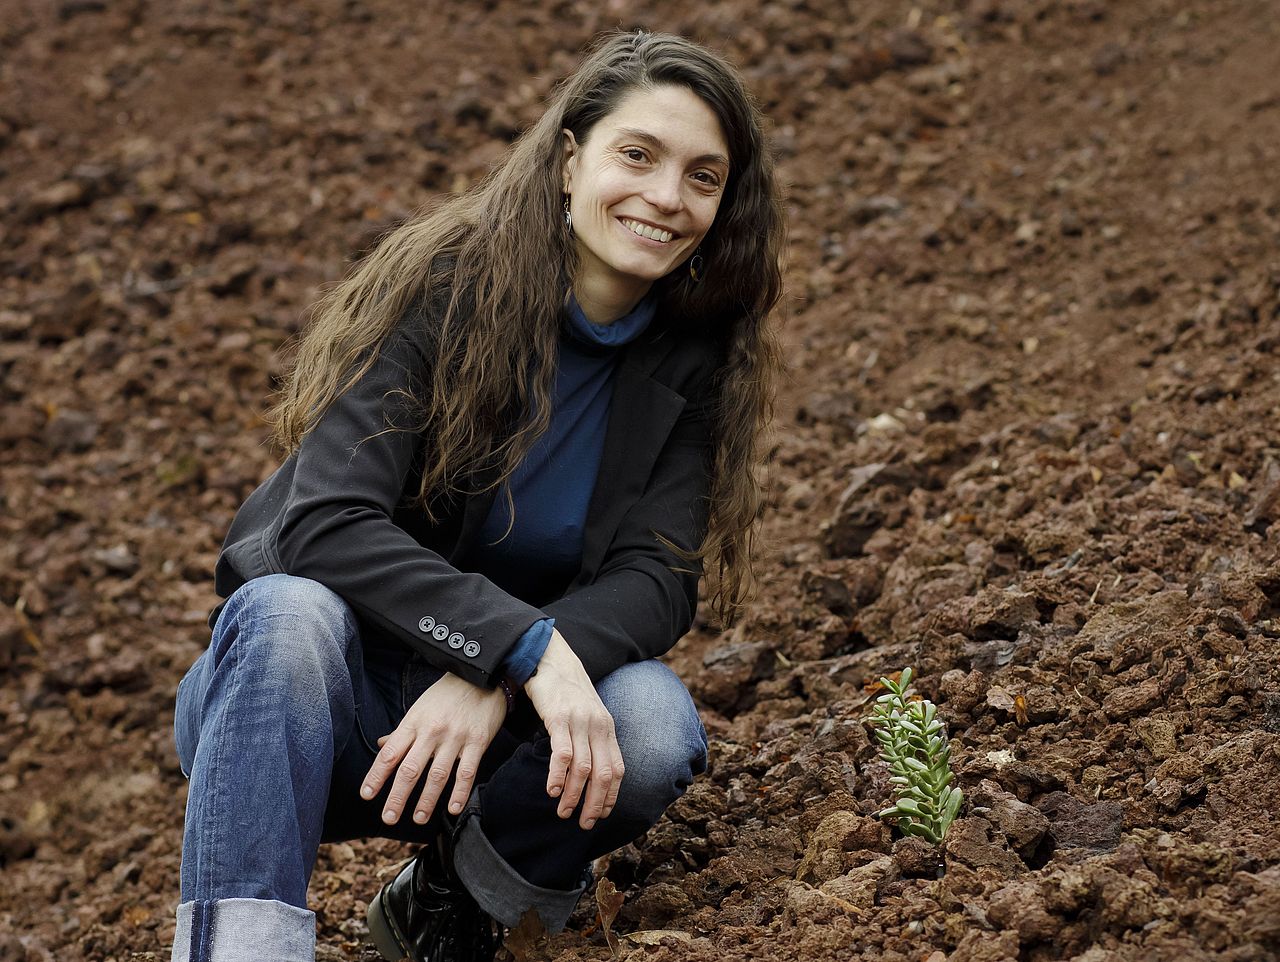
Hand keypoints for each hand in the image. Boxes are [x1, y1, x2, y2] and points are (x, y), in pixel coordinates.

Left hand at [360, 672, 504, 825]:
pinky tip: (454, 808)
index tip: (367, 794)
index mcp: (414, 722)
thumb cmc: (447, 694)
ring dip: (427, 800)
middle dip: (397, 797)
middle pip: (410, 769)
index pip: (390, 753)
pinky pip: (467, 771)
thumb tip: (382, 745)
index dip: (376, 775)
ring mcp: (455, 737)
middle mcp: (432, 731)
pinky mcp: (477, 741)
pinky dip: (460, 792)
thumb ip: (402, 730)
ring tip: (418, 818)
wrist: (483, 676)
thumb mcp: (420, 707)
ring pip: (437, 775)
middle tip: (388, 818)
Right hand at [523, 630, 624, 829]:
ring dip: (574, 795)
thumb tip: (591, 771)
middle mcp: (598, 726)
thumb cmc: (566, 691)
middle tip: (585, 824)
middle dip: (595, 804)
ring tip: (563, 812)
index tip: (601, 815)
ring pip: (583, 768)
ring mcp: (579, 722)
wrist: (551, 659)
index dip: (611, 795)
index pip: (617, 769)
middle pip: (604, 774)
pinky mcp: (559, 718)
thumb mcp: (588, 714)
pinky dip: (558, 776)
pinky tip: (552, 790)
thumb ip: (592, 738)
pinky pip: (562, 754)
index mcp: (607, 728)